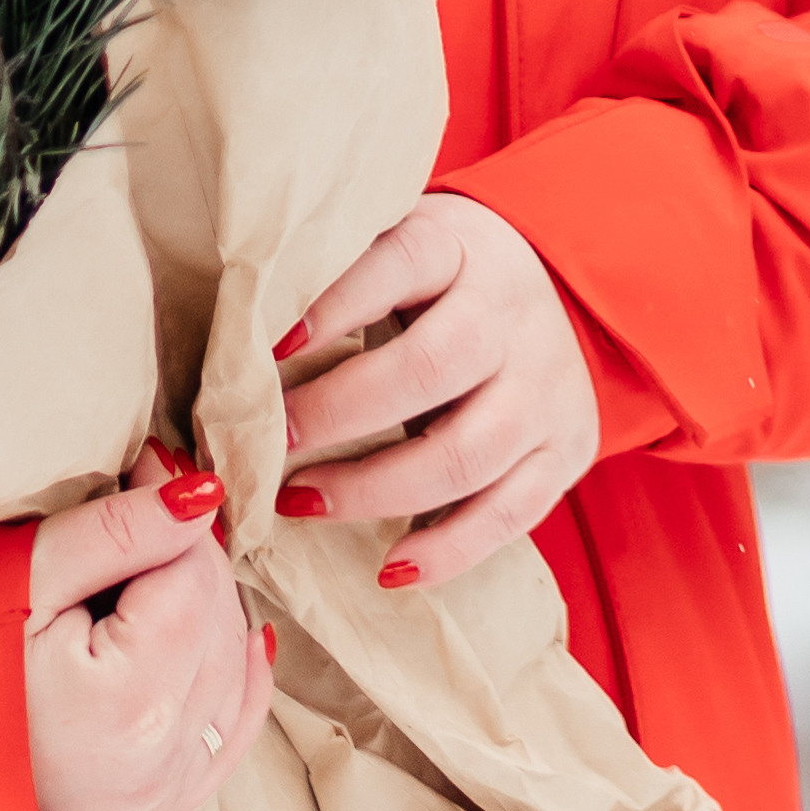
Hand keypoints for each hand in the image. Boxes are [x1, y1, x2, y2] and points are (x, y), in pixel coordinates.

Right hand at [25, 445, 273, 810]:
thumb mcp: (25, 579)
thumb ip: (117, 532)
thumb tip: (202, 492)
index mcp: (129, 699)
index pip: (192, 573)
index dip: (173, 510)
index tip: (145, 465)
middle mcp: (163, 755)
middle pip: (218, 617)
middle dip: (190, 554)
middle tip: (145, 503)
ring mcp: (169, 787)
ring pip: (233, 667)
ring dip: (209, 604)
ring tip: (158, 562)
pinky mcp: (167, 800)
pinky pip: (236, 729)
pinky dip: (242, 672)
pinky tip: (243, 631)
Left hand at [275, 193, 599, 588]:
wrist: (555, 297)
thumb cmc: (441, 277)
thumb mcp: (399, 243)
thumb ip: (340, 272)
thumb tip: (244, 320)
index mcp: (458, 248)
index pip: (398, 262)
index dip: (334, 304)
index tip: (270, 347)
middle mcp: (510, 316)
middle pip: (430, 369)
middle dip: (339, 412)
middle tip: (272, 440)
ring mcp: (544, 389)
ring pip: (465, 453)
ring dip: (374, 488)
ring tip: (301, 502)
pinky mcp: (565, 452)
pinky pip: (509, 513)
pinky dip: (447, 549)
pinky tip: (389, 567)